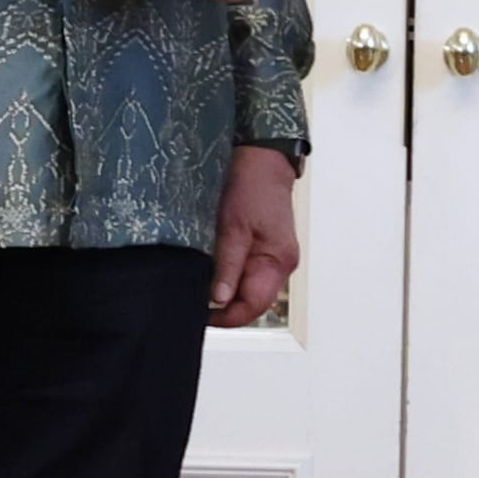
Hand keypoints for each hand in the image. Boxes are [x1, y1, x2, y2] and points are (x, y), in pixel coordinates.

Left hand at [211, 144, 302, 326]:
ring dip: (228, 291)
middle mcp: (281, 265)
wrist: (262, 161)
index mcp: (278, 262)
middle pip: (253, 302)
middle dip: (226, 306)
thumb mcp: (233, 227)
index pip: (253, 306)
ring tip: (204, 283)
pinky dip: (233, 278)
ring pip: (250, 290)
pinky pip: (250, 275)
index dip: (227, 316)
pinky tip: (216, 270)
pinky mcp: (267, 250)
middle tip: (196, 299)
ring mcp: (275, 258)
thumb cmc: (252, 187)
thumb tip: (219, 299)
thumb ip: (228, 266)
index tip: (202, 314)